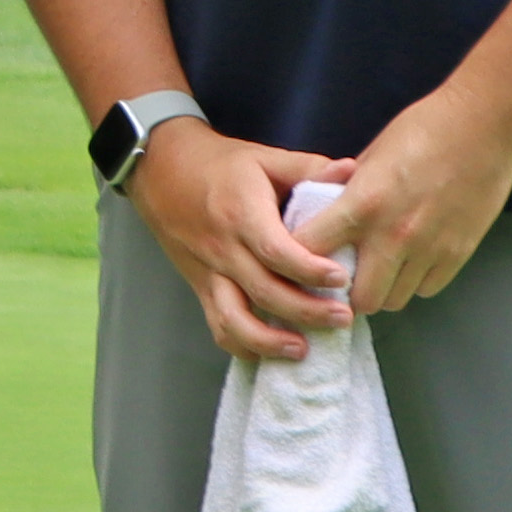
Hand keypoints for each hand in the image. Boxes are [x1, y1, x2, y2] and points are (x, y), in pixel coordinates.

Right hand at [127, 117, 359, 359]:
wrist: (160, 170)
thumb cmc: (219, 165)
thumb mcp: (264, 157)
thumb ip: (309, 168)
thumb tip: (352, 172)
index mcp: (241, 213)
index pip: (275, 250)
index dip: (309, 269)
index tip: (341, 278)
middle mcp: (222, 248)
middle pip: (263, 291)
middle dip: (306, 311)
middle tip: (343, 317)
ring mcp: (209, 272)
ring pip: (234, 319)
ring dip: (269, 342)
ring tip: (304, 349)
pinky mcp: (200, 286)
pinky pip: (218, 325)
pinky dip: (243, 346)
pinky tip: (271, 353)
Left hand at [302, 94, 511, 317]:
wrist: (484, 125)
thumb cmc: (425, 128)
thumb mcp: (371, 155)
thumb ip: (348, 191)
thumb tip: (328, 213)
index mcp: (362, 205)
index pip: (309, 251)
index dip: (300, 260)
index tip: (301, 261)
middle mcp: (393, 235)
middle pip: (358, 299)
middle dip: (347, 293)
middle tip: (347, 278)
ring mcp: (429, 249)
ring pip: (394, 301)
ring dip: (384, 289)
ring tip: (382, 269)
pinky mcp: (458, 254)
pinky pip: (427, 289)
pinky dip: (416, 281)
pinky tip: (413, 261)